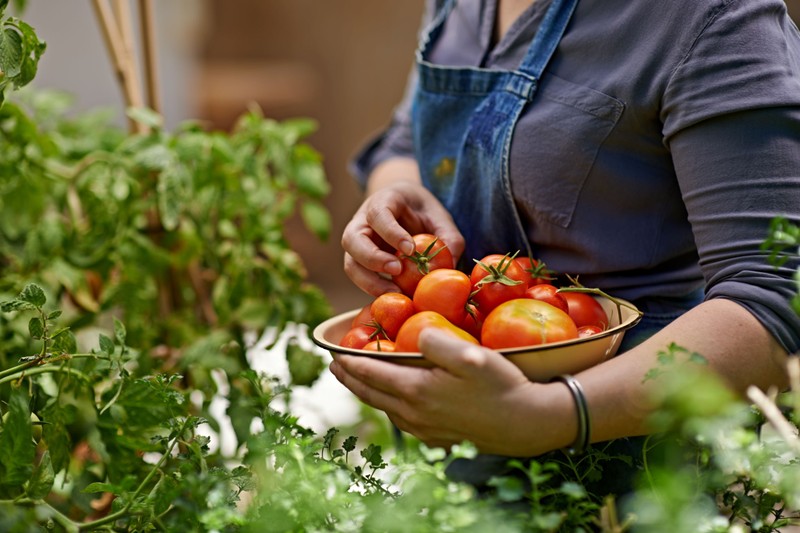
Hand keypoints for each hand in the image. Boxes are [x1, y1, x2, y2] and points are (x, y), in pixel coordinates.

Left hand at [329, 328, 544, 455]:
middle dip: (349, 379)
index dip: (349, 362)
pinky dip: (388, 406)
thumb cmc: (501, 385)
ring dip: (368, 393)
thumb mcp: (470, 355)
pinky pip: (402, 421)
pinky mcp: (437, 439)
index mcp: (416, 391)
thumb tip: (414, 332)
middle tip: (335, 366)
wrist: (526, 424)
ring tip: (359, 380)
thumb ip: (437, 340)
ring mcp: (425, 430)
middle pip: (371, 394)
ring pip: (385, 409)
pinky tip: (394, 401)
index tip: (332, 352)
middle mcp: (413, 414)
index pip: (371, 373)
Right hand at [342, 160, 463, 295]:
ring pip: (350, 263)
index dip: (390, 232)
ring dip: (369, 281)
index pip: (377, 214)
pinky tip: (394, 296)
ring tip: (396, 292)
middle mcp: (361, 222)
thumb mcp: (439, 217)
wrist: (407, 210)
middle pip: (351, 239)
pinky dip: (374, 289)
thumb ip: (449, 238)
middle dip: (372, 258)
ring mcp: (357, 244)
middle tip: (397, 270)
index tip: (409, 250)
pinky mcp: (360, 263)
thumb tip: (451, 267)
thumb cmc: (423, 212)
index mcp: (382, 201)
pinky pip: (360, 278)